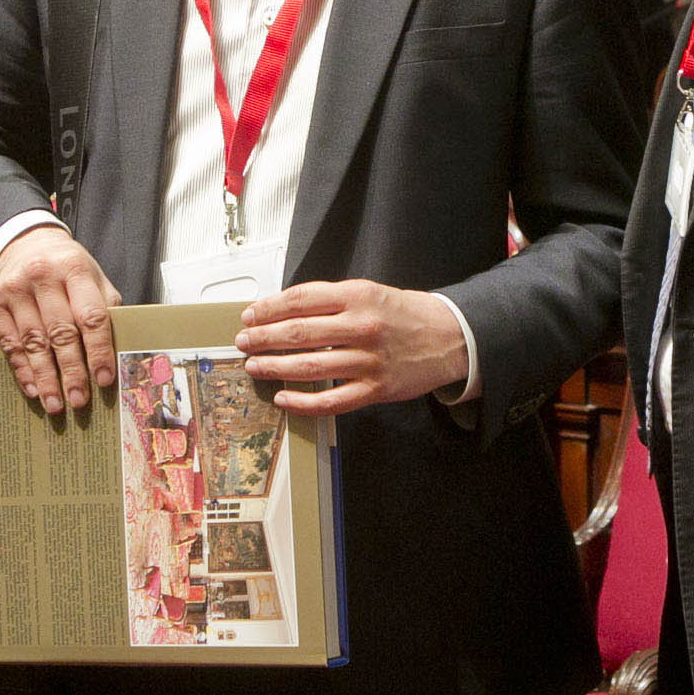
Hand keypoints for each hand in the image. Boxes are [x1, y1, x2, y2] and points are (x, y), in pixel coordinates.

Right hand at [0, 226, 120, 413]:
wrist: (28, 244)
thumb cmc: (69, 270)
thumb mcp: (94, 279)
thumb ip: (106, 310)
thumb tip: (117, 355)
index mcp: (76, 269)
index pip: (91, 316)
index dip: (99, 350)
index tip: (103, 379)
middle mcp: (43, 275)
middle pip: (61, 332)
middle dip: (71, 371)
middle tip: (80, 400)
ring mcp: (15, 287)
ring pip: (33, 341)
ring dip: (45, 377)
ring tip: (56, 404)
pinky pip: (8, 342)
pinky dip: (22, 368)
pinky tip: (33, 388)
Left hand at [236, 278, 468, 413]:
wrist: (450, 336)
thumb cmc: (405, 314)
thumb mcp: (370, 292)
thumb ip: (331, 300)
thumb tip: (285, 311)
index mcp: (357, 296)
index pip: (300, 300)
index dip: (268, 309)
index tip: (250, 316)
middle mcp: (362, 326)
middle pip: (298, 333)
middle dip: (263, 338)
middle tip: (244, 342)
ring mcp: (369, 360)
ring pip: (309, 367)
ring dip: (274, 368)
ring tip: (255, 367)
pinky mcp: (376, 388)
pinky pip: (331, 400)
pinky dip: (302, 402)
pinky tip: (283, 399)